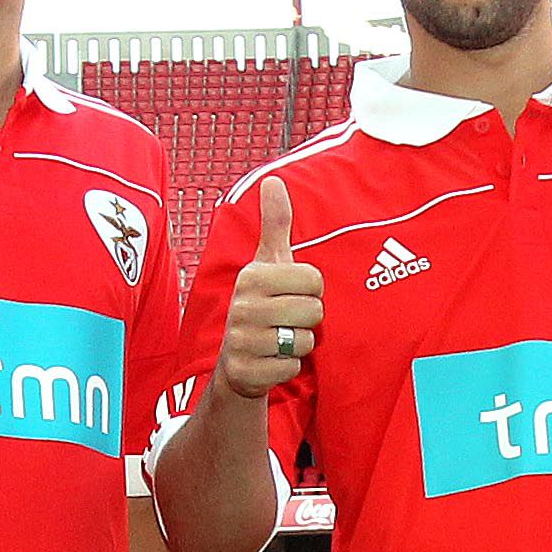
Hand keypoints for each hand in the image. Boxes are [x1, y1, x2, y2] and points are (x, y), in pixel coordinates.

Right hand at [219, 178, 322, 399]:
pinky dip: (287, 368)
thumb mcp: (267, 264)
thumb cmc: (261, 306)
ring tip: (278, 340)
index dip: (311, 292)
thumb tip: (273, 179)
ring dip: (299, 345)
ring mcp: (242, 340)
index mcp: (253, 276)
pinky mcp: (246, 371)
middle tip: (285, 321)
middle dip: (306, 320)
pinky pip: (291, 368)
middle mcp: (243, 306)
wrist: (237, 361)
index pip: (315, 281)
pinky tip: (271, 360)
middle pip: (314, 311)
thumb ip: (275, 224)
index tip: (290, 295)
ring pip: (305, 342)